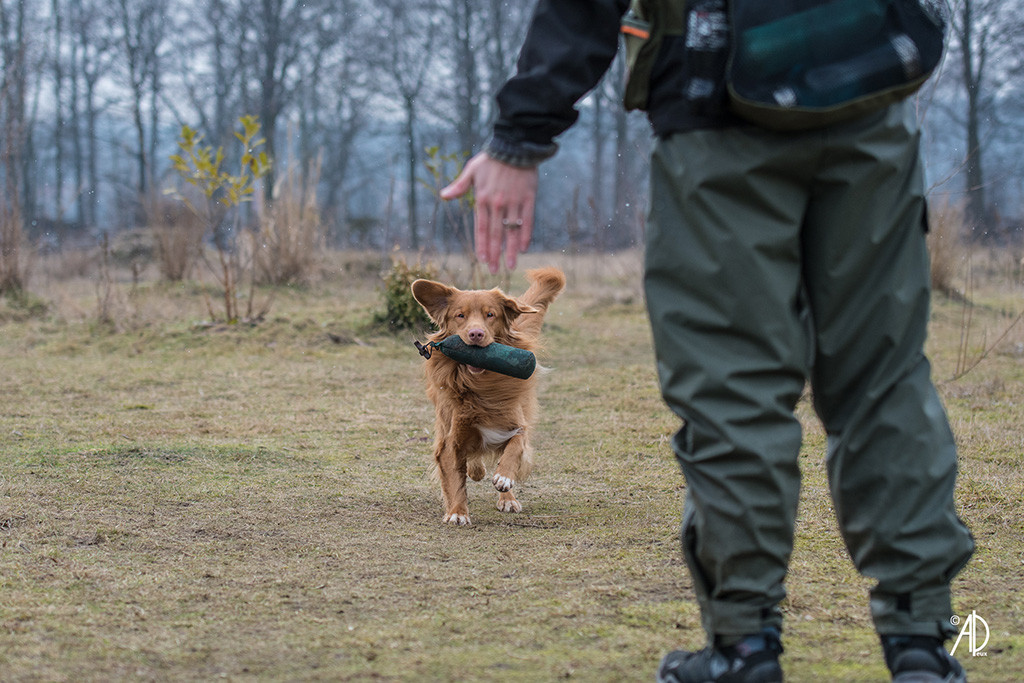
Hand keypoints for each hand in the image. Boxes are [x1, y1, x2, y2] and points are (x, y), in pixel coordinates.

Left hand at [441, 152, 537, 273]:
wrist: (514, 146)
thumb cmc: (491, 159)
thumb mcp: (471, 170)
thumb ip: (459, 186)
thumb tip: (443, 195)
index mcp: (482, 199)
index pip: (481, 228)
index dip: (482, 245)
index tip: (482, 259)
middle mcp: (497, 203)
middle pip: (495, 234)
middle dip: (495, 254)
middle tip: (493, 270)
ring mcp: (514, 202)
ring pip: (511, 230)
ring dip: (511, 250)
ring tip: (511, 265)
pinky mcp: (528, 198)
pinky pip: (527, 220)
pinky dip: (525, 234)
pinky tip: (524, 247)